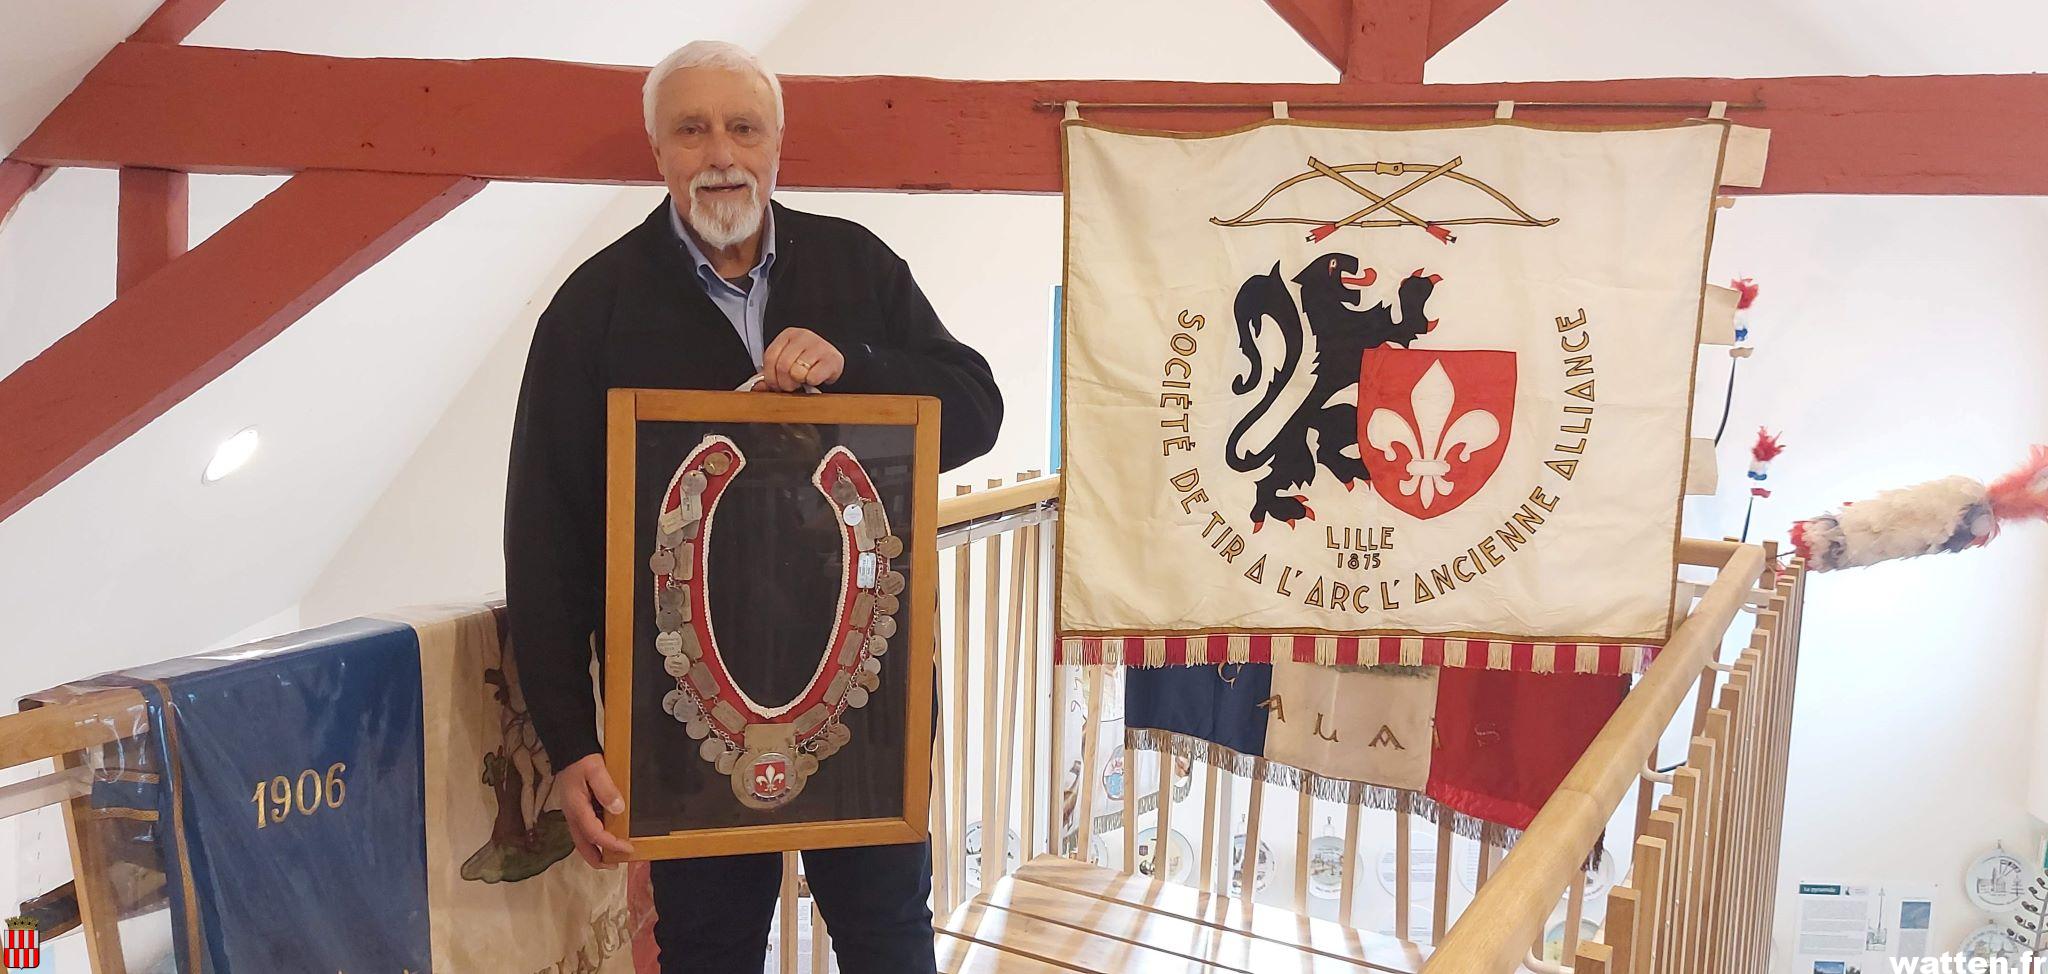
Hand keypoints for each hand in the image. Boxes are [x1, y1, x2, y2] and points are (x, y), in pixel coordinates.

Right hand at [556, 753, 634, 867]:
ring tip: (612, 857)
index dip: (611, 844)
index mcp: (577, 809)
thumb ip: (606, 789)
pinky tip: (606, 839)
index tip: (627, 848)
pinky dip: (594, 841)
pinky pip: (584, 832)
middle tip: (615, 866)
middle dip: (597, 859)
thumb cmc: (581, 760)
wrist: (568, 752)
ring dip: (595, 852)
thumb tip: (618, 808)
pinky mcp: (576, 811)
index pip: (595, 834)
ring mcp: (573, 815)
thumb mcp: (596, 770)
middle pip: (583, 846)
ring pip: (582, 841)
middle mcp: (572, 816)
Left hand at [759, 328, 844, 391]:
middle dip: (784, 383)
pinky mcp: (832, 358)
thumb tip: (757, 387)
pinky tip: (815, 378)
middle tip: (790, 386)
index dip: (770, 376)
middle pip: (782, 365)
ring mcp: (818, 345)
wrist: (832, 358)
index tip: (775, 385)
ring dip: (798, 382)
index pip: (770, 356)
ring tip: (803, 380)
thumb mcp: (787, 363)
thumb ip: (771, 374)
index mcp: (788, 335)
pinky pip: (813, 377)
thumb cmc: (808, 362)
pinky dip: (812, 382)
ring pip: (797, 372)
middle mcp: (803, 336)